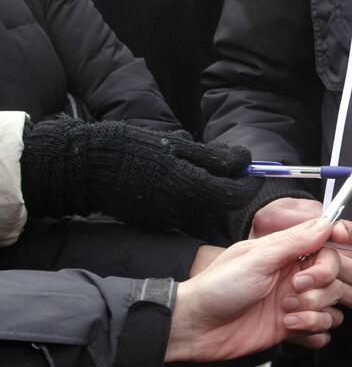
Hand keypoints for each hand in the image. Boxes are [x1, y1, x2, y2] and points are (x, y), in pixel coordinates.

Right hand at [20, 117, 262, 231]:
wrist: (83, 169)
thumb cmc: (128, 149)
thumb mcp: (175, 145)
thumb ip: (213, 156)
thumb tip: (244, 160)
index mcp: (189, 188)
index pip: (236, 194)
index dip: (250, 182)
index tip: (254, 170)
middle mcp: (183, 210)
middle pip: (221, 201)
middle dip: (230, 183)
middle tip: (228, 163)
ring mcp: (169, 219)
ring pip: (203, 205)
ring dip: (208, 188)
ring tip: (194, 165)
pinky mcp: (157, 221)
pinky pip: (182, 209)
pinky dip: (187, 195)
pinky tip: (173, 179)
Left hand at [168, 218, 346, 360]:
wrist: (196, 327)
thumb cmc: (218, 287)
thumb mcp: (256, 257)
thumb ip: (295, 241)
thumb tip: (326, 223)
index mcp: (290, 253)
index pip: (332, 245)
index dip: (345, 243)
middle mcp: (298, 276)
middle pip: (342, 276)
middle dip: (335, 285)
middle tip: (306, 289)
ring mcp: (298, 302)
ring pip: (335, 306)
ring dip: (316, 310)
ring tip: (287, 311)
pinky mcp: (294, 327)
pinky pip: (324, 331)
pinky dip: (312, 331)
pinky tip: (290, 328)